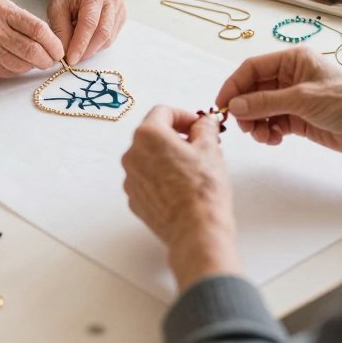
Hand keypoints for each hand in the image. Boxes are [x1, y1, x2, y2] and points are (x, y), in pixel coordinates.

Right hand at [0, 0, 63, 77]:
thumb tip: (47, 37)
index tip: (59, 49)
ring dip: (32, 66)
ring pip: (22, 65)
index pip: (37, 29)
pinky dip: (17, 70)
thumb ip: (19, 19)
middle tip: (51, 59)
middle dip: (47, 59)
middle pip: (32, 51)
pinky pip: (7, 72)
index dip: (53, 42)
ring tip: (33, 60)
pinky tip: (15, 62)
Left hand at [47, 0, 126, 65]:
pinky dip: (98, 44)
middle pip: (103, 33)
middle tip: (73, 59)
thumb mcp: (55, 7)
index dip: (80, 44)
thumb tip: (65, 54)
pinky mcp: (122, 15)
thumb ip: (60, 30)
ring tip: (77, 46)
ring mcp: (120, 7)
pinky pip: (112, 37)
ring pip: (108, 38)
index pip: (89, 23)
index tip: (70, 59)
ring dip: (92, 48)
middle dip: (87, 50)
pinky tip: (87, 40)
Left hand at [122, 106, 240, 289]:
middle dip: (176, 137)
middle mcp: (132, 155)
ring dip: (168, 158)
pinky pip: (147, 180)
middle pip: (153, 135)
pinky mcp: (135, 199)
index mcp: (148, 135)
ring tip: (193, 170)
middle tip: (200, 146)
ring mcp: (131, 179)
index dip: (184, 116)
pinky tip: (182, 188)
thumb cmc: (202, 190)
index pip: (163, 112)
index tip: (198, 126)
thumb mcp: (210, 149)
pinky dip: (162, 178)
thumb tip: (205, 121)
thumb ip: (205, 127)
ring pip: (149, 158)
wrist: (196, 230)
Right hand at [216, 47, 341, 161]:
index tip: (222, 105)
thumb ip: (265, 102)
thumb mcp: (302, 99)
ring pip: (260, 108)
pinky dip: (268, 132)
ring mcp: (293, 97)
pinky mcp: (297, 118)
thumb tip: (234, 106)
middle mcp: (290, 76)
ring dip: (256, 123)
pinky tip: (274, 139)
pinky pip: (271, 122)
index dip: (234, 85)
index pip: (252, 68)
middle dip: (245, 108)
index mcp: (292, 59)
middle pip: (253, 89)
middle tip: (244, 126)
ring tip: (262, 136)